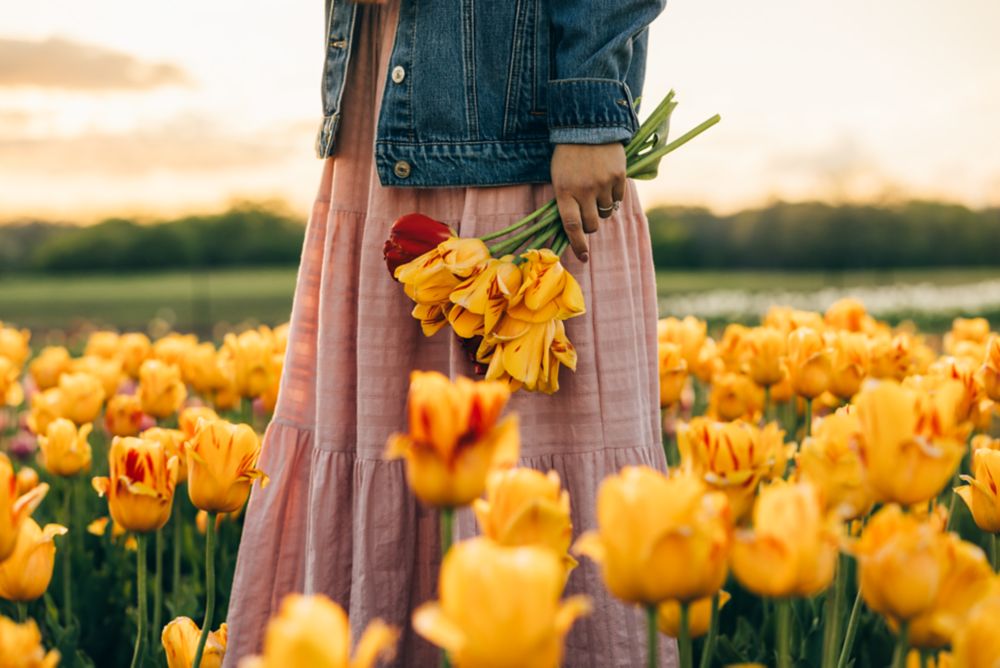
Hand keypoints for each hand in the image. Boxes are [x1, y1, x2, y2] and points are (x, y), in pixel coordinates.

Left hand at [550, 143, 626, 261]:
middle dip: (591, 224)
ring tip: (597, 189)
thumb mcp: (559, 177)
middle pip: (592, 224)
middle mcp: (583, 190)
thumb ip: (567, 200)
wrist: (587, 124)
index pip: (571, 226)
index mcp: (564, 191)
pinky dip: (614, 196)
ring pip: (606, 212)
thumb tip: (576, 227)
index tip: (583, 257)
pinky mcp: (618, 175)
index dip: (577, 244)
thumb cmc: (568, 154)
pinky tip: (608, 181)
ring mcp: (602, 183)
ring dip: (602, 207)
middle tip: (589, 214)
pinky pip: (618, 198)